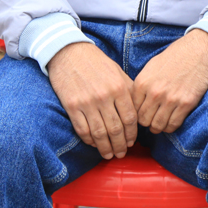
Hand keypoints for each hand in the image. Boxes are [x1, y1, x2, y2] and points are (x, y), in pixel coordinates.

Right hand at [47, 42, 136, 158]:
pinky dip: (89, 140)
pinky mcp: (72, 106)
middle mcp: (104, 96)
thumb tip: (138, 112)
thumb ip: (129, 91)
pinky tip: (94, 144)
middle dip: (120, 145)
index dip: (132, 134)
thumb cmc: (97, 63)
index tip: (132, 142)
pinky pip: (82, 130)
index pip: (130, 118)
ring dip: (105, 148)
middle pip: (116, 129)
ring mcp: (87, 102)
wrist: (69, 52)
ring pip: (99, 133)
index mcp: (119, 87)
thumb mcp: (118, 72)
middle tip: (122, 154)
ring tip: (109, 155)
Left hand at [132, 30, 207, 133]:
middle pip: (143, 120)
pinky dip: (170, 127)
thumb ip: (142, 84)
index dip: (137, 113)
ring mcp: (171, 99)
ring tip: (160, 122)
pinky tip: (171, 121)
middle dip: (146, 122)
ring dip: (158, 127)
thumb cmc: (175, 56)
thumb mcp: (151, 66)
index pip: (132, 109)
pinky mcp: (186, 103)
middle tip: (151, 119)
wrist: (198, 50)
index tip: (142, 113)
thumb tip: (135, 102)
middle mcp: (155, 92)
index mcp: (143, 82)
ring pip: (157, 126)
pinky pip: (173, 125)